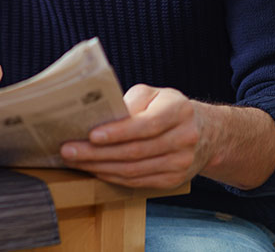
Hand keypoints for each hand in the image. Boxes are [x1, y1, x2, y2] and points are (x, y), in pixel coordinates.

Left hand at [59, 84, 210, 188]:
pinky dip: (112, 177)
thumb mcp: (153, 94)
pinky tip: (94, 169)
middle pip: (135, 151)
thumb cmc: (168, 108)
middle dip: (97, 153)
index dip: (118, 132)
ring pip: (134, 170)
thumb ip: (130, 101)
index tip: (91, 135)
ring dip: (100, 167)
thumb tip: (100, 115)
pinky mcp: (173, 180)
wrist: (206, 133)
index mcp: (179, 111)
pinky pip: (137, 181)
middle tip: (69, 150)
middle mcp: (184, 139)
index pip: (146, 125)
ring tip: (74, 160)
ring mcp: (181, 163)